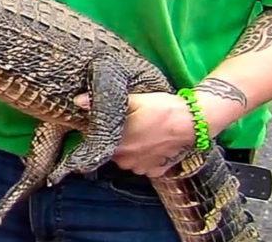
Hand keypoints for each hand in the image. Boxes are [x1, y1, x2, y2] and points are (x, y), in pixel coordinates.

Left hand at [74, 92, 198, 177]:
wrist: (193, 123)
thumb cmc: (163, 109)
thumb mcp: (134, 100)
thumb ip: (104, 102)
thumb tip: (78, 102)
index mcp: (116, 142)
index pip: (96, 140)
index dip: (99, 130)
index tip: (105, 122)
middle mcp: (124, 159)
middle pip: (111, 150)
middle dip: (116, 140)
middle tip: (130, 124)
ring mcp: (140, 167)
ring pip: (127, 159)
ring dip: (130, 149)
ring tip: (143, 132)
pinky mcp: (155, 171)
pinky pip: (143, 166)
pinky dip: (145, 157)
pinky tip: (152, 143)